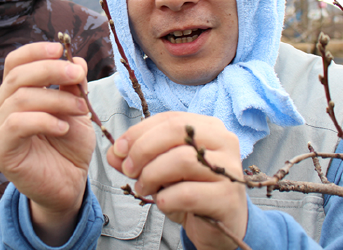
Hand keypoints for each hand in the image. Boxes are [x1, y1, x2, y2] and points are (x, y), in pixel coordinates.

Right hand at [0, 42, 95, 244]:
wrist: (68, 184)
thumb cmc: (68, 145)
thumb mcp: (76, 108)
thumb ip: (73, 85)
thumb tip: (75, 61)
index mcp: (14, 93)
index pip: (15, 63)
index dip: (35, 51)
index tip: (61, 48)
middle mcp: (0, 107)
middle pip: (18, 76)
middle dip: (51, 70)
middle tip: (78, 74)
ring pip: (21, 98)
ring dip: (56, 98)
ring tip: (80, 108)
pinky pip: (16, 124)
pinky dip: (43, 120)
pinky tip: (62, 126)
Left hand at [107, 112, 246, 249]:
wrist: (220, 224)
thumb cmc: (191, 189)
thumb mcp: (160, 169)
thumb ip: (137, 158)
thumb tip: (113, 153)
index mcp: (208, 127)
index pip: (168, 119)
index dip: (138, 132)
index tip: (119, 150)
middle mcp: (224, 141)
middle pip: (175, 132)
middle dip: (143, 149)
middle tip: (128, 170)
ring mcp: (229, 169)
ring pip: (181, 160)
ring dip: (152, 175)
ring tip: (143, 188)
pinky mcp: (228, 198)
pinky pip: (188, 193)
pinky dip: (166, 198)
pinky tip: (162, 202)